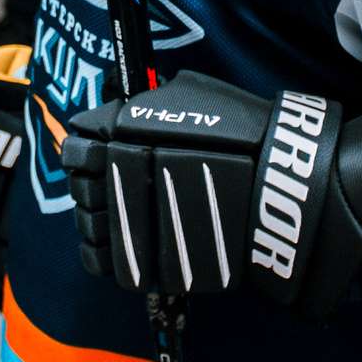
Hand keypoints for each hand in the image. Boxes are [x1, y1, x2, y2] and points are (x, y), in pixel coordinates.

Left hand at [60, 70, 361, 321]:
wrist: (285, 184)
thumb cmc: (241, 132)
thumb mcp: (188, 95)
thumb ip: (141, 105)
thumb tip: (104, 116)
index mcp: (129, 138)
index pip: (76, 152)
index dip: (80, 153)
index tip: (92, 153)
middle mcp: (129, 185)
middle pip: (83, 193)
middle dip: (90, 187)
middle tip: (108, 183)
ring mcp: (144, 229)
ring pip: (93, 231)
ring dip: (98, 221)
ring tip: (117, 213)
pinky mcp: (161, 265)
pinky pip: (113, 266)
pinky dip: (109, 255)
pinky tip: (120, 242)